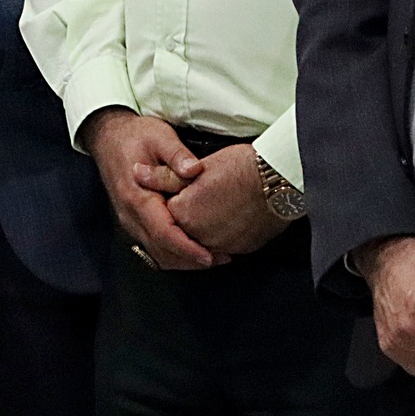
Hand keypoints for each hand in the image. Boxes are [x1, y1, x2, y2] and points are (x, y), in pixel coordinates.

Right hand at [79, 108, 217, 268]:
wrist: (108, 137)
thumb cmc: (135, 136)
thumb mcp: (160, 136)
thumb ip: (177, 154)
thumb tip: (195, 170)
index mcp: (137, 197)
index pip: (163, 233)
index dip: (187, 248)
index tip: (210, 256)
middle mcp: (130, 215)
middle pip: (161, 251)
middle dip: (191, 260)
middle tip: (223, 258)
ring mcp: (130, 221)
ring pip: (157, 253)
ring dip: (183, 260)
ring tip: (214, 256)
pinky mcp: (134, 221)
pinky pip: (153, 246)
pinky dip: (174, 252)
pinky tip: (194, 247)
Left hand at [157, 143, 289, 257]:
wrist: (278, 180)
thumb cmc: (238, 168)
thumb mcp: (196, 167)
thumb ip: (163, 176)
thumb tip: (137, 173)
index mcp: (183, 216)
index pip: (163, 218)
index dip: (166, 204)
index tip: (173, 194)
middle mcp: (200, 237)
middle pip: (181, 234)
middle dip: (181, 222)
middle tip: (190, 204)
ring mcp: (222, 246)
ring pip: (202, 244)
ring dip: (200, 233)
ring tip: (208, 211)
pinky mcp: (242, 248)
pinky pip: (223, 247)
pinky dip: (220, 237)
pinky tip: (226, 219)